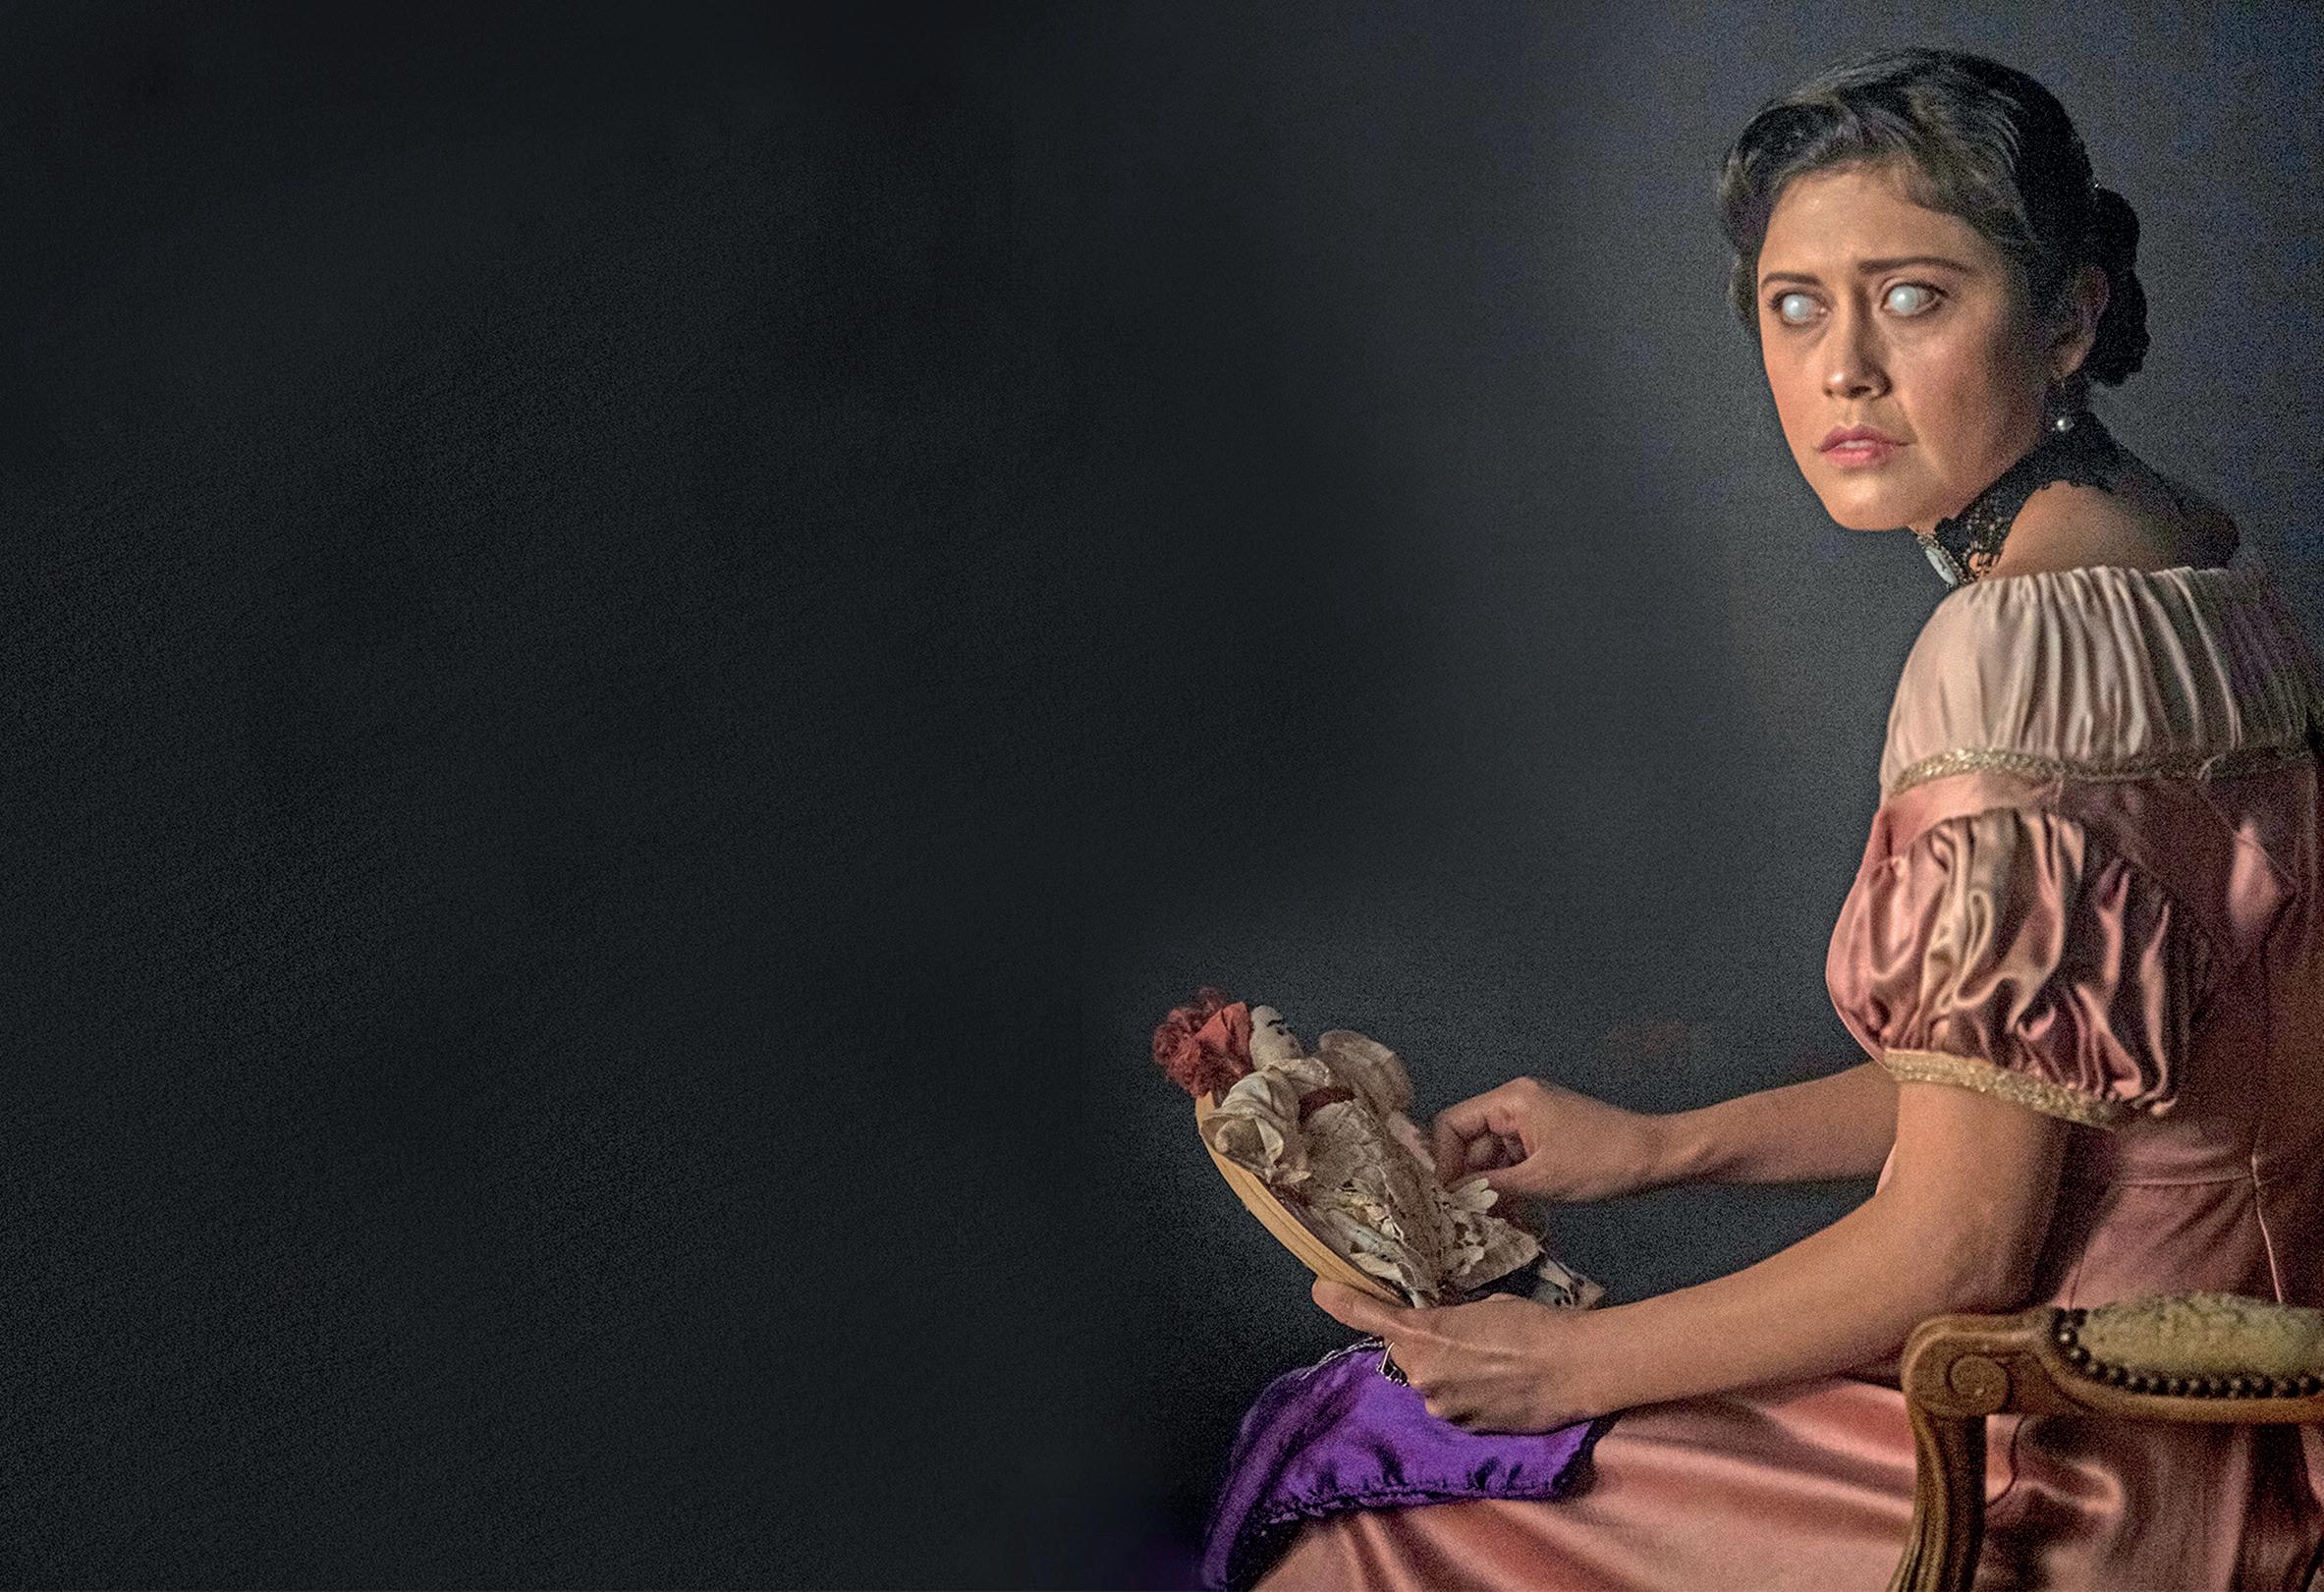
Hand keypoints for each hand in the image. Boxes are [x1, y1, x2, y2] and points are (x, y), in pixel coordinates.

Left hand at [1310, 1278, 1605, 1432]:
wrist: (1573, 1368)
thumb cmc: (1533, 1325)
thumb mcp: (1481, 1307)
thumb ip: (1445, 1318)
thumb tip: (1435, 1325)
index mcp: (1425, 1333)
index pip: (1369, 1316)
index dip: (1341, 1300)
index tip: (1321, 1288)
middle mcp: (1422, 1374)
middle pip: (1402, 1353)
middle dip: (1420, 1344)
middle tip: (1458, 1336)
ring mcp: (1441, 1406)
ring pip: (1427, 1382)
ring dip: (1443, 1372)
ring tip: (1486, 1363)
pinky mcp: (1462, 1429)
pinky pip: (1448, 1405)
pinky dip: (1462, 1395)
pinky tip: (1493, 1385)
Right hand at [1431, 1077, 1668, 1203]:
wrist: (1658, 1158)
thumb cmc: (1601, 1163)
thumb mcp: (1540, 1180)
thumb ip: (1490, 1187)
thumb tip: (1451, 1199)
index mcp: (1511, 1100)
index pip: (1452, 1124)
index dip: (1443, 1161)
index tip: (1446, 1198)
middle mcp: (1516, 1103)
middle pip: (1470, 1140)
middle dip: (1465, 1178)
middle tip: (1462, 1217)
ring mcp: (1532, 1121)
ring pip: (1491, 1154)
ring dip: (1487, 1186)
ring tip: (1485, 1220)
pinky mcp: (1546, 1138)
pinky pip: (1513, 1160)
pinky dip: (1508, 1184)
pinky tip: (1507, 1212)